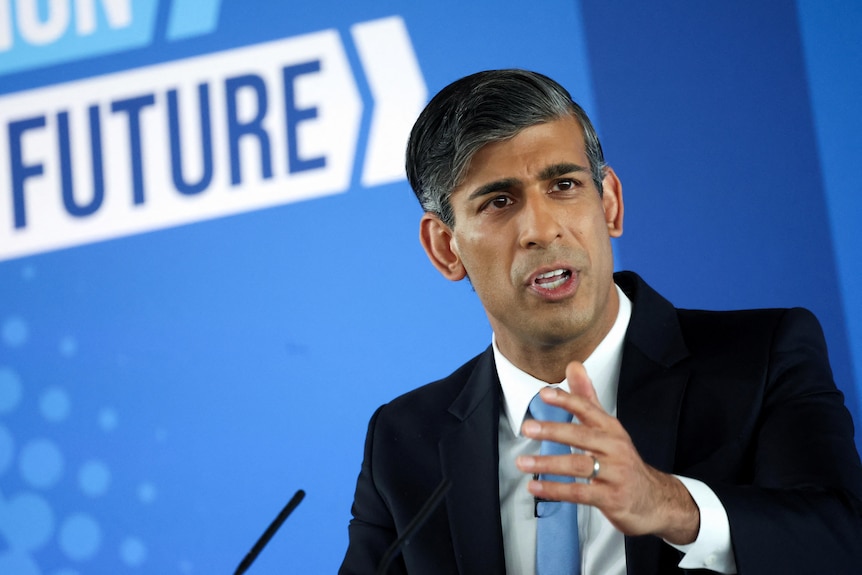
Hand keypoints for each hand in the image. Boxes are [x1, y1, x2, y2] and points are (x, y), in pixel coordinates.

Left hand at [515, 361, 699, 544]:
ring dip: (548, 464)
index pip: (588, 409)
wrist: (654, 499)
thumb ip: (587, 398)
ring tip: (524, 462)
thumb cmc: (623, 460)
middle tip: (528, 428)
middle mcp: (614, 448)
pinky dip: (555, 490)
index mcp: (611, 429)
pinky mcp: (611, 497)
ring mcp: (614, 473)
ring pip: (578, 465)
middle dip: (552, 430)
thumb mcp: (608, 428)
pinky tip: (536, 486)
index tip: (545, 394)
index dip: (566, 400)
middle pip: (582, 436)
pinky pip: (579, 493)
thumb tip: (574, 367)